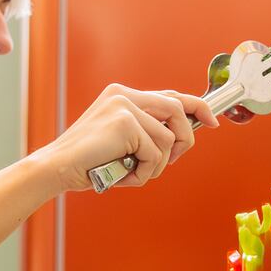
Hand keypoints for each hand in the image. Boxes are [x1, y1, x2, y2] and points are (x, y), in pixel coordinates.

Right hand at [40, 85, 217, 192]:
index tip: (213, 121)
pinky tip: (123, 175)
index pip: (170, 95)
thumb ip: (145, 132)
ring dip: (155, 166)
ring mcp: (125, 106)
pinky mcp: (125, 122)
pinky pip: (155, 154)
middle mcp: (125, 94)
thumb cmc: (88, 162)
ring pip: (168, 139)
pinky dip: (143, 173)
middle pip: (178, 110)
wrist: (57, 168)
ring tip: (132, 173)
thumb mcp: (121, 141)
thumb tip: (182, 137)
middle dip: (185, 139)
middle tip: (172, 160)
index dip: (196, 107)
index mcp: (123, 94)